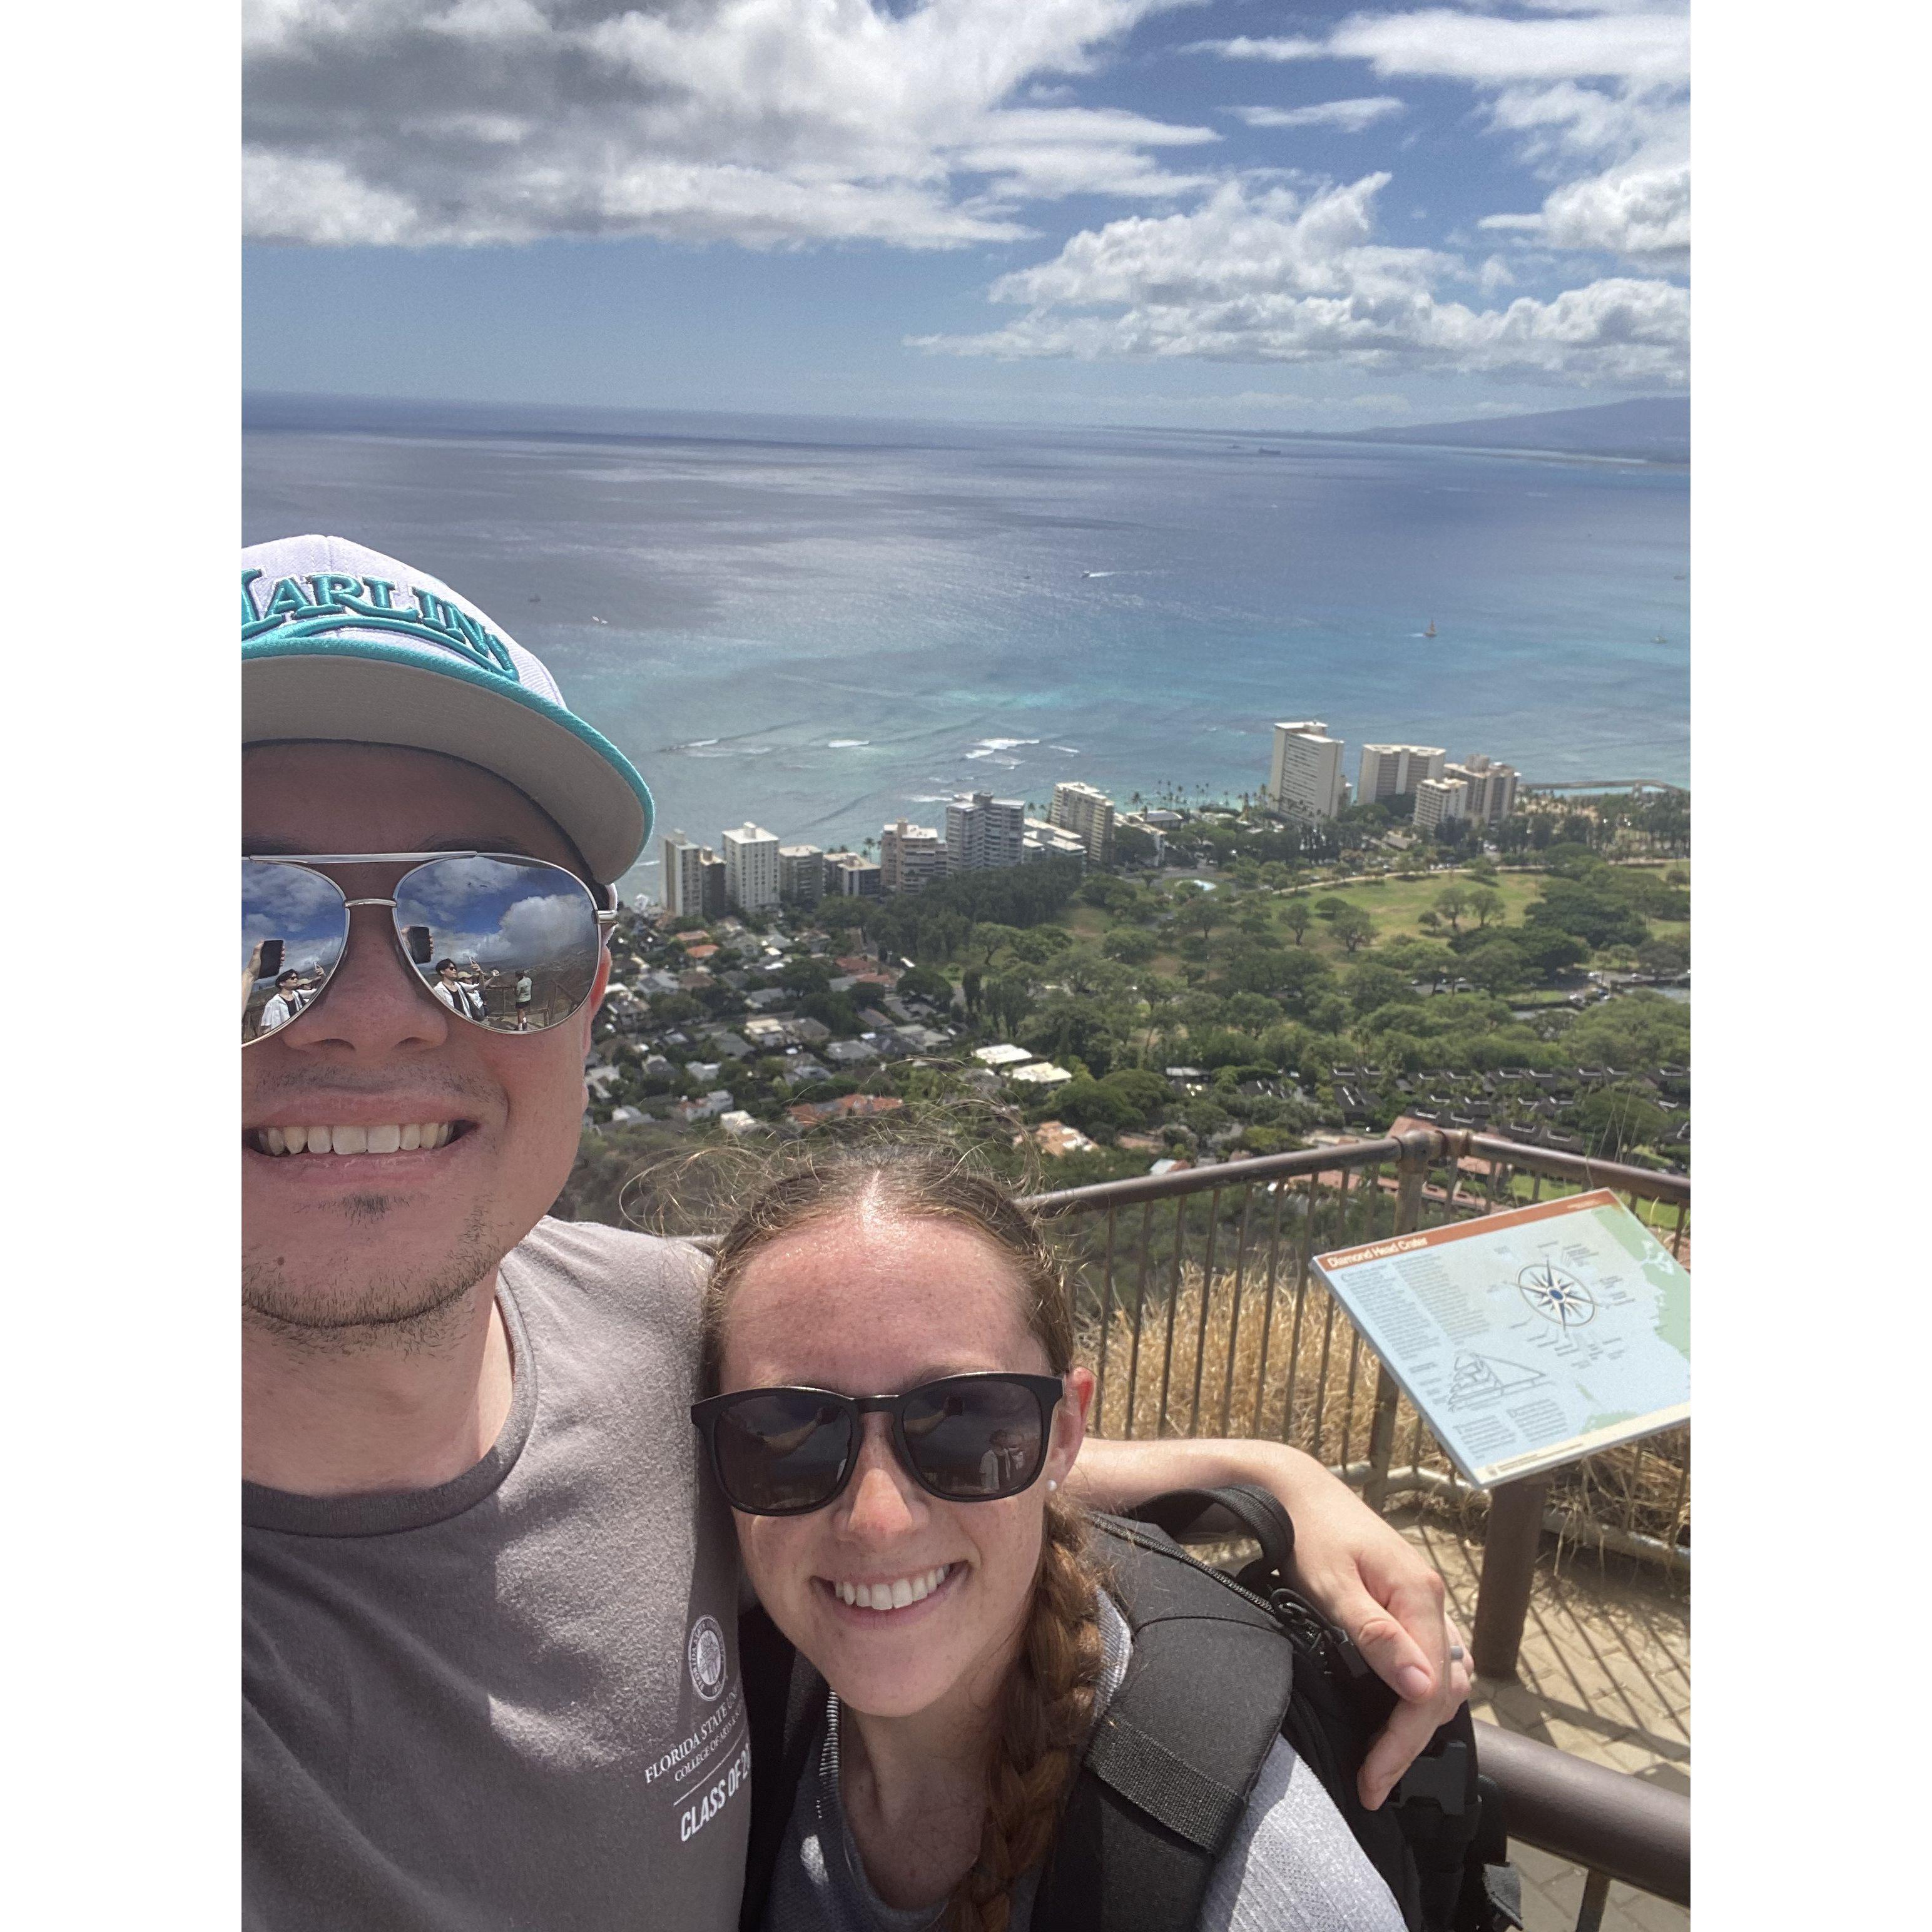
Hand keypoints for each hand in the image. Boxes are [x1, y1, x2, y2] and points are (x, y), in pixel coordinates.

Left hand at [1063, 1436, 1466, 1804]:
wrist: (1297, 1489)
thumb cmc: (1309, 1534)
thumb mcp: (1332, 1586)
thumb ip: (1375, 1636)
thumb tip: (1422, 1689)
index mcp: (1419, 1597)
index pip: (1430, 1690)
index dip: (1403, 1743)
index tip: (1370, 1780)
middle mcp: (1432, 1600)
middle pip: (1443, 1691)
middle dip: (1409, 1743)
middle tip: (1371, 1781)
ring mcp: (1424, 1601)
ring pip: (1444, 1678)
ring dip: (1418, 1723)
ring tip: (1381, 1760)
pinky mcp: (1408, 1602)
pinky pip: (1432, 1658)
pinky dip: (1419, 1695)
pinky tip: (1394, 1714)